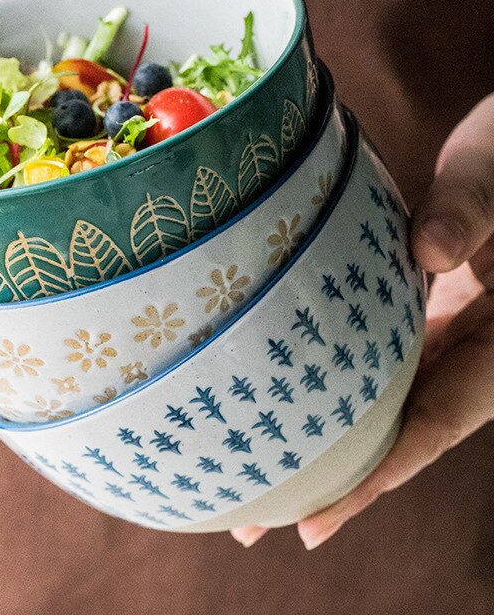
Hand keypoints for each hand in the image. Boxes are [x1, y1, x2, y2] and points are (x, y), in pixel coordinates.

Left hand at [231, 94, 493, 548]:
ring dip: (335, 443)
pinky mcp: (436, 318)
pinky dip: (346, 394)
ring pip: (392, 405)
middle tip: (259, 522)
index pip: (432, 424)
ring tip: (267, 476)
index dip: (374, 478)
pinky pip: (390, 369)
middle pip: (401, 433)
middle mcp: (479, 353)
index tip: (313, 520)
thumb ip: (468, 209)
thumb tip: (430, 252)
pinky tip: (301, 405)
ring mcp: (457, 338)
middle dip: (336, 483)